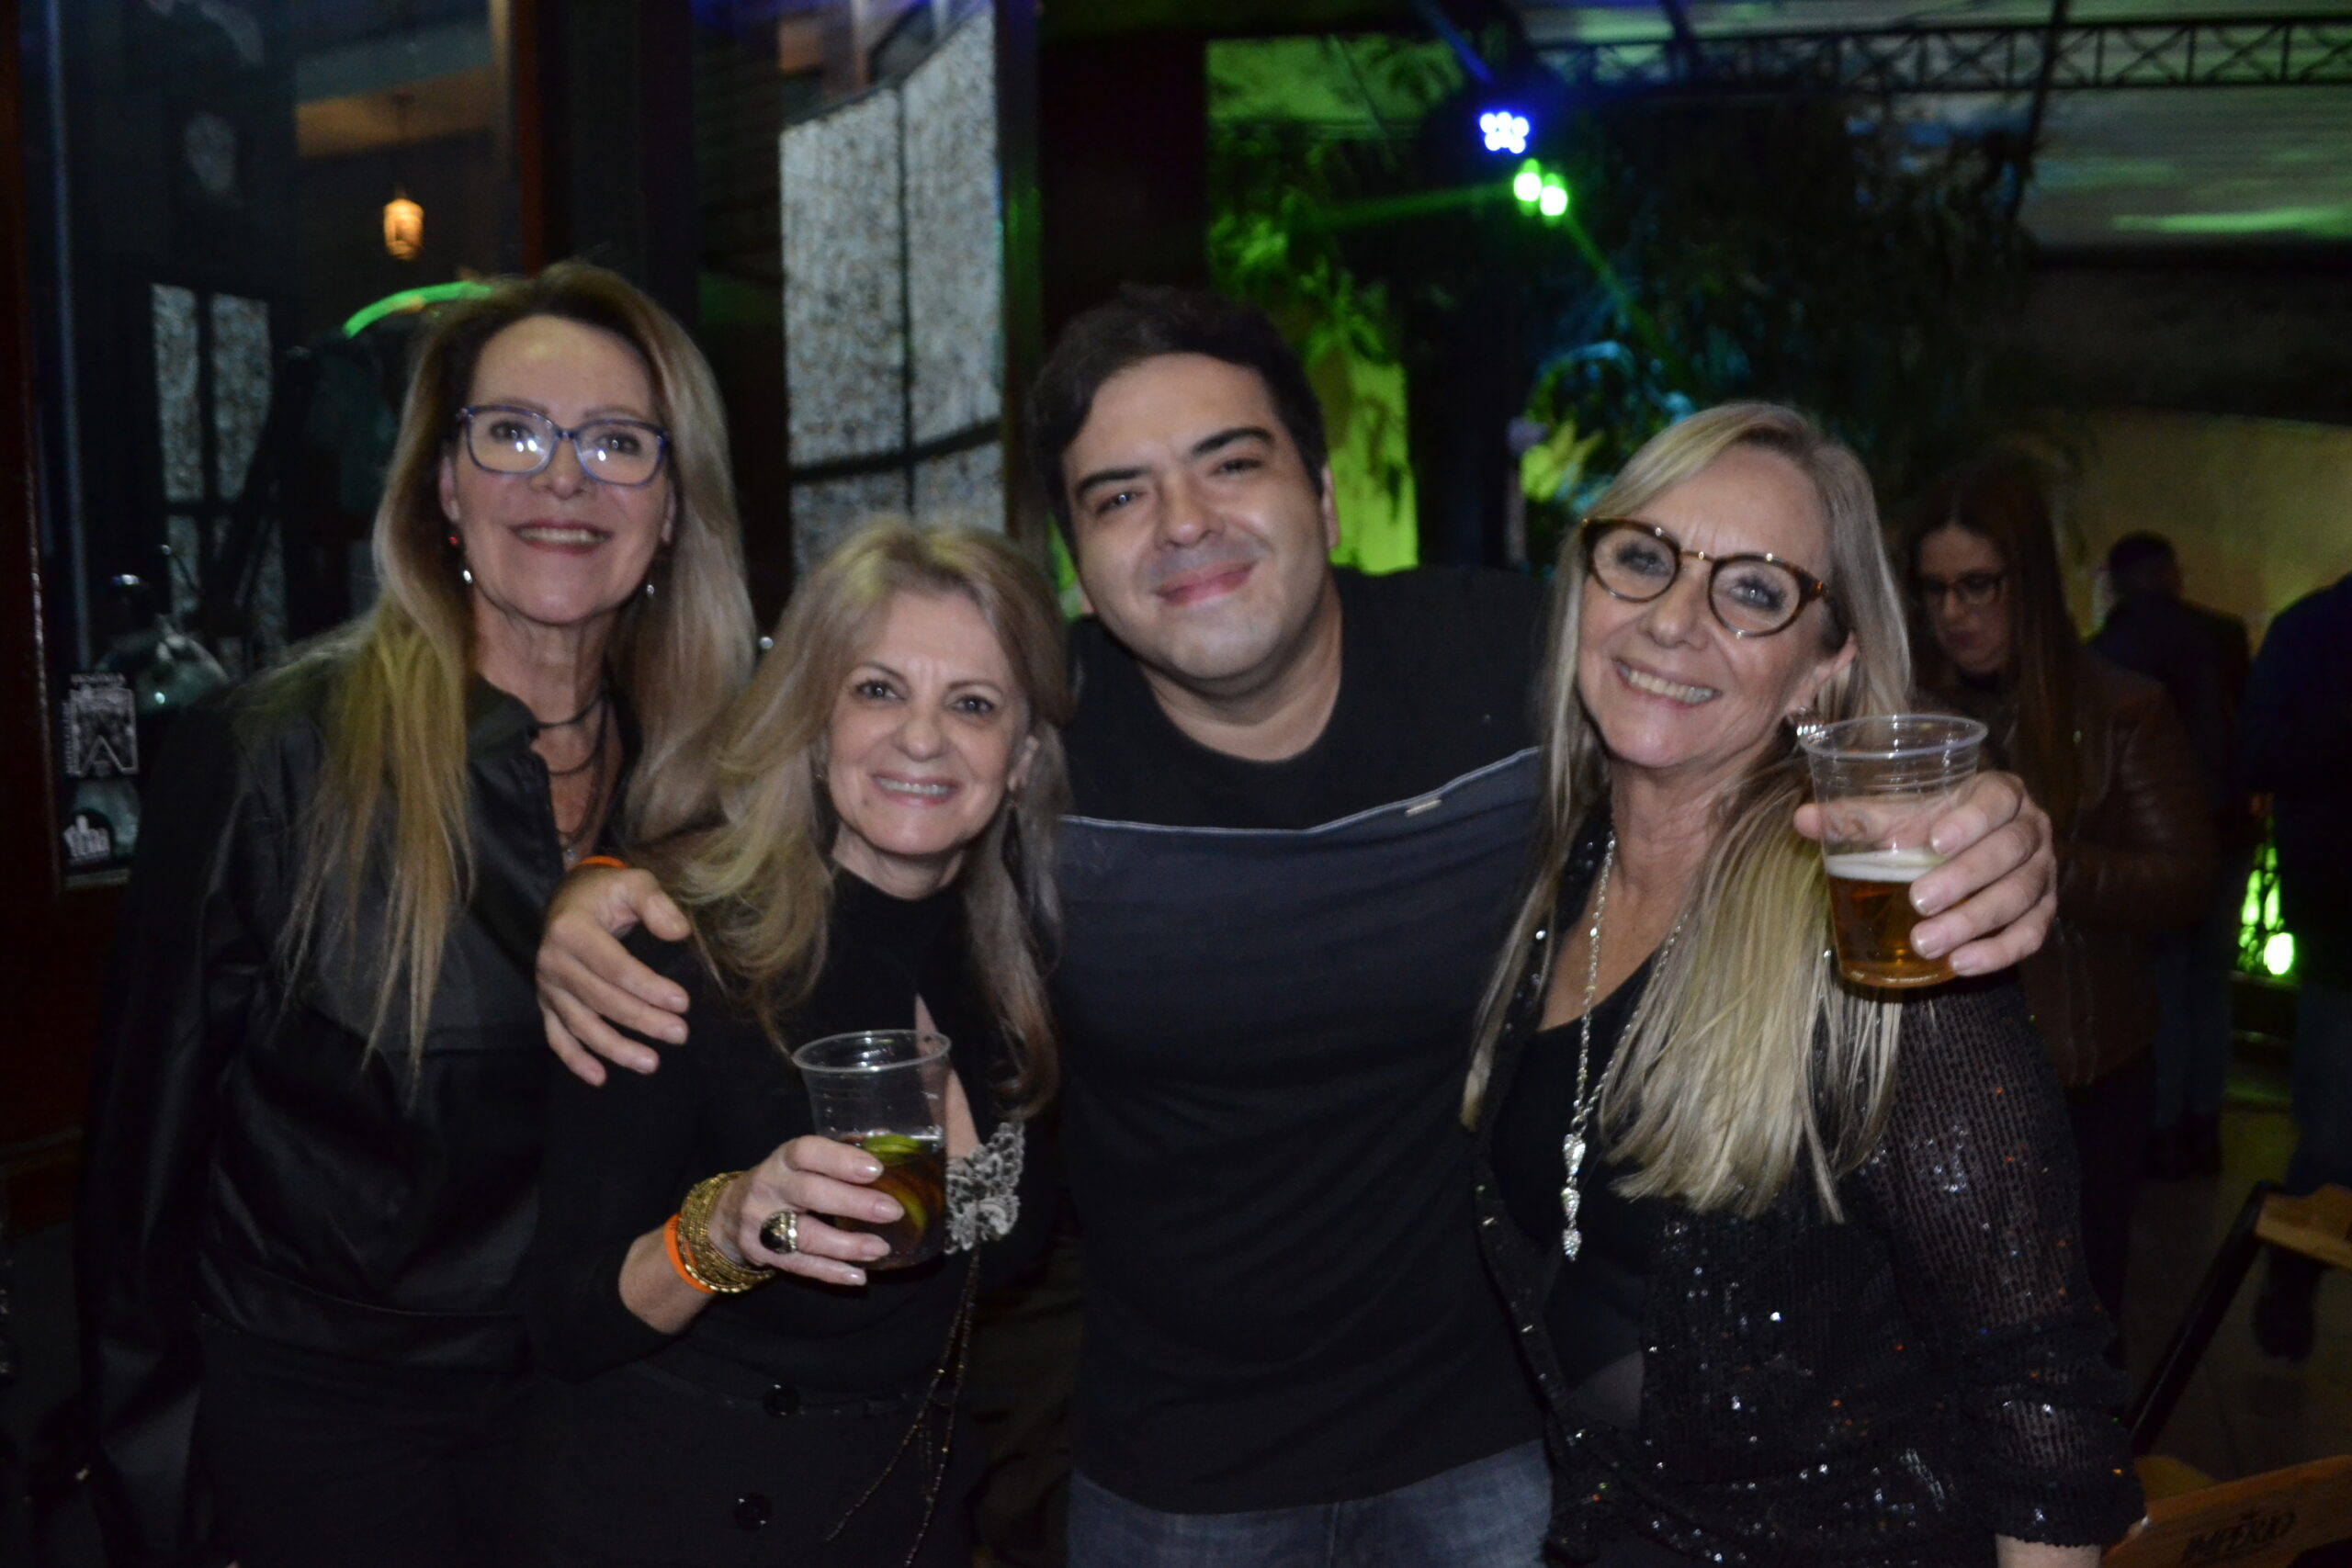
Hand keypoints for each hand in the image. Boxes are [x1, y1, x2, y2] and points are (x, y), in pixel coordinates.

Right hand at [535, 866, 692, 1084]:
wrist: (568, 898)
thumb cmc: (606, 892)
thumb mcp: (633, 883)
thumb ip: (656, 904)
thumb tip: (679, 933)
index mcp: (572, 931)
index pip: (615, 967)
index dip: (648, 987)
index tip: (682, 1003)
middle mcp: (553, 961)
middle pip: (601, 999)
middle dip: (642, 1020)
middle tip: (679, 1034)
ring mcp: (547, 986)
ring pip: (581, 1024)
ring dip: (615, 1048)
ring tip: (651, 1063)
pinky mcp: (546, 1002)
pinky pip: (557, 1036)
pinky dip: (575, 1059)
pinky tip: (599, 1077)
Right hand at [710, 1137, 898, 1288]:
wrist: (728, 1214)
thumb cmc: (783, 1183)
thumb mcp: (798, 1164)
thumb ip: (836, 1160)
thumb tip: (891, 1153)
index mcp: (784, 1160)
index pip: (807, 1152)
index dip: (840, 1160)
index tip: (875, 1169)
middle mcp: (769, 1188)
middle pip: (810, 1194)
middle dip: (853, 1203)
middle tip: (892, 1211)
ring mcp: (762, 1223)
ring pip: (806, 1236)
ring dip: (847, 1244)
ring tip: (880, 1248)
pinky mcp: (762, 1254)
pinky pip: (800, 1265)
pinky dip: (830, 1272)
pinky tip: (858, 1276)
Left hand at [1796, 769, 2053, 976]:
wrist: (1972, 848)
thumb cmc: (1932, 825)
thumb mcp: (1899, 816)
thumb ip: (1857, 818)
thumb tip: (1803, 820)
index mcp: (2001, 794)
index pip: (1996, 801)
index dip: (1970, 820)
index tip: (1932, 842)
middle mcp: (2032, 829)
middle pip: (2008, 853)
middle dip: (1964, 879)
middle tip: (1918, 902)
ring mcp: (2043, 872)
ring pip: (2019, 897)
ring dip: (1974, 922)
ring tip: (1927, 943)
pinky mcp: (2043, 911)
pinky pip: (2031, 935)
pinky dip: (1999, 952)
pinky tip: (1962, 965)